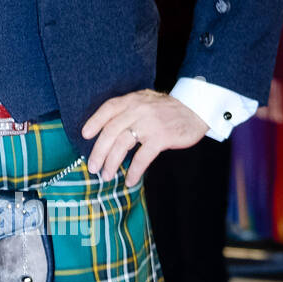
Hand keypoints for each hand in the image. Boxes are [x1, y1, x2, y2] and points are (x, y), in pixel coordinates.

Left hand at [81, 88, 209, 186]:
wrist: (197, 109)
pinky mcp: (161, 138)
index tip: (85, 135)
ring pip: (122, 144)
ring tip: (106, 175)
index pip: (108, 108)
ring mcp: (149, 124)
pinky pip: (142, 157)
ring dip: (111, 163)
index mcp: (132, 100)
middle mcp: (138, 110)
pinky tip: (130, 180)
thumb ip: (129, 109)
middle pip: (110, 131)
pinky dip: (134, 171)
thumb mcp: (146, 101)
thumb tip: (107, 128)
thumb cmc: (168, 109)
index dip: (94, 122)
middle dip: (98, 151)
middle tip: (92, 167)